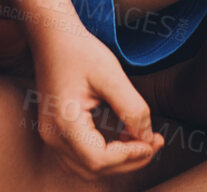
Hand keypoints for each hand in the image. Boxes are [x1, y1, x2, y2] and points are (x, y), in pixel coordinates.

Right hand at [33, 28, 161, 177]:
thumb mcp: (111, 74)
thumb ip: (132, 108)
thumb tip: (147, 138)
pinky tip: (122, 139)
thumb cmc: (80, 50)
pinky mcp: (56, 132)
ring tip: (142, 142)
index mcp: (64, 122)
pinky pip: (82, 158)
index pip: (99, 159)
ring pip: (88, 168)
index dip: (130, 156)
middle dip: (129, 161)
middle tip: (155, 143)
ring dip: (118, 161)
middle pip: (94, 169)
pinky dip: (105, 156)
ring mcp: (51, 137)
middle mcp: (53, 136)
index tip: (153, 142)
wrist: (53, 36)